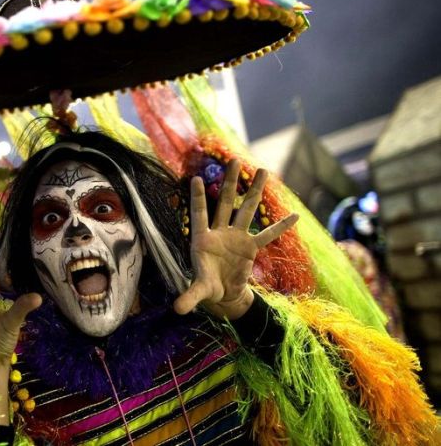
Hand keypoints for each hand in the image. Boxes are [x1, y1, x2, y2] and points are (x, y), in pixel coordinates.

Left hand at [174, 160, 297, 319]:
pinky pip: (268, 235)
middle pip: (225, 203)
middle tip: (234, 160)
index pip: (200, 214)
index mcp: (203, 240)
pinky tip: (294, 215)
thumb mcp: (198, 291)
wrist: (222, 293)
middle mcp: (220, 233)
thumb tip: (176, 310)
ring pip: (247, 210)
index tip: (197, 178)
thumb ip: (189, 297)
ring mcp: (237, 237)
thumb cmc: (207, 287)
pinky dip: (281, 226)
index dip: (199, 198)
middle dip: (230, 183)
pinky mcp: (251, 247)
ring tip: (264, 170)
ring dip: (254, 191)